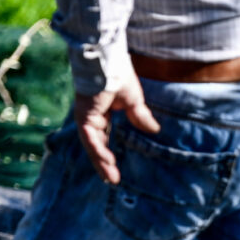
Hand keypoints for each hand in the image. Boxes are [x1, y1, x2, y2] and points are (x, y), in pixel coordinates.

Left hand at [74, 67, 159, 184]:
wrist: (107, 58)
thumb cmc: (119, 74)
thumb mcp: (134, 100)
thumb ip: (140, 117)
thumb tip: (154, 130)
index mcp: (100, 113)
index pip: (102, 138)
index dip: (108, 154)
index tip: (116, 171)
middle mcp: (90, 117)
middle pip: (95, 145)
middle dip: (103, 164)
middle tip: (113, 181)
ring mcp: (85, 115)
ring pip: (92, 144)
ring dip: (101, 161)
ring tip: (111, 177)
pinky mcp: (85, 113)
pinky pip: (90, 136)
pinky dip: (98, 149)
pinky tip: (106, 160)